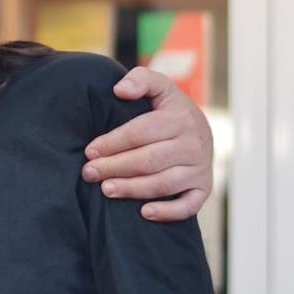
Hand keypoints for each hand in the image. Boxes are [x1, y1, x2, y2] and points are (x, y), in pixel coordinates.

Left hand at [82, 66, 212, 221]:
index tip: (89, 151)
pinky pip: (189, 206)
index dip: (112, 143)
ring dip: (133, 189)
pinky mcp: (204, 189)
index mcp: (180, 119)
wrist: (199, 128)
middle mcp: (194, 145)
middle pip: (148, 160)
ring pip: (163, 184)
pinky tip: (143, 213)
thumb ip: (140, 80)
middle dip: (115, 167)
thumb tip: (120, 90)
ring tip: (106, 190)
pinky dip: (168, 212)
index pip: (140, 133)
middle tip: (89, 173)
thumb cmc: (168, 109)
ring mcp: (200, 169)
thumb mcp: (158, 86)